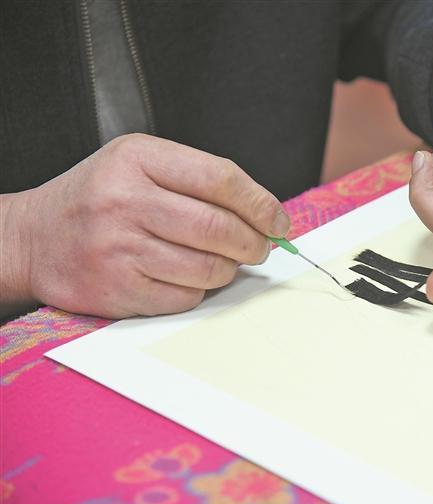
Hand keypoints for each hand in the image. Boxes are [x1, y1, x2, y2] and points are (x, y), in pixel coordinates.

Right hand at [0, 134, 288, 317]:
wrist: (34, 238)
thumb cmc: (102, 198)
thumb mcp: (141, 164)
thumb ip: (199, 180)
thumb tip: (266, 216)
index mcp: (138, 159)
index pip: (222, 178)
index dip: (262, 204)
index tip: (278, 221)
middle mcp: (125, 201)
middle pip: (220, 228)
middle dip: (254, 242)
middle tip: (260, 247)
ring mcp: (118, 248)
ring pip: (208, 269)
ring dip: (229, 270)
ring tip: (222, 262)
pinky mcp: (115, 290)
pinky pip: (184, 298)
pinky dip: (197, 291)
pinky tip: (185, 277)